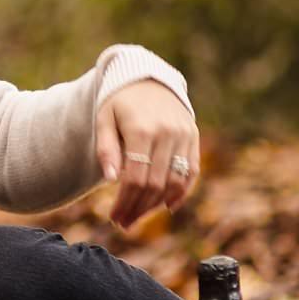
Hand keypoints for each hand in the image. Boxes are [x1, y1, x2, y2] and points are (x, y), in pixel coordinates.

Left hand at [93, 80, 199, 227]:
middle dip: (138, 208)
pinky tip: (167, 207)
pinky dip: (182, 192)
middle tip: (124, 222)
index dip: (125, 203)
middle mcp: (166, 133)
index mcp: (141, 130)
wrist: (147, 76)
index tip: (115, 217)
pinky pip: (191, 171)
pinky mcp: (193, 136)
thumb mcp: (104, 118)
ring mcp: (183, 135)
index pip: (135, 179)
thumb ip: (106, 149)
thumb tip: (112, 181)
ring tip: (139, 216)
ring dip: (157, 205)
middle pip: (155, 185)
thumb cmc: (119, 101)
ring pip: (174, 182)